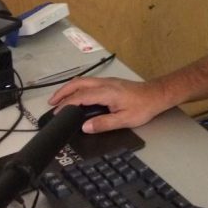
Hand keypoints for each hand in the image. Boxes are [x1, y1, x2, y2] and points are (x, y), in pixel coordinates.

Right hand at [47, 76, 169, 133]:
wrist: (156, 94)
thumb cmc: (143, 106)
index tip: (57, 113)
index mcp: (106, 92)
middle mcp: (105, 83)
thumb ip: (104, 123)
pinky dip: (77, 87)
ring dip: (69, 88)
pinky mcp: (110, 83)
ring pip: (82, 80)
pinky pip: (88, 82)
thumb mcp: (124, 119)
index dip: (66, 104)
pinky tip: (76, 96)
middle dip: (62, 92)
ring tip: (59, 99)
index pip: (80, 96)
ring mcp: (107, 81)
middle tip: (51, 103)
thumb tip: (85, 127)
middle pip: (78, 83)